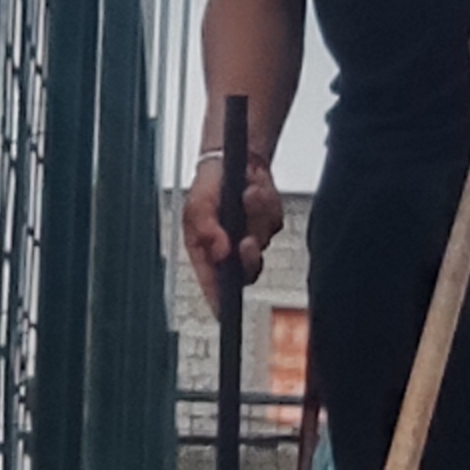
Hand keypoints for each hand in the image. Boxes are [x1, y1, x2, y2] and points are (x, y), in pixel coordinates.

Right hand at [181, 152, 283, 306]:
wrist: (234, 158)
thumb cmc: (209, 186)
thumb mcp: (197, 203)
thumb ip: (204, 227)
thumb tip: (220, 252)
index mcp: (207, 252)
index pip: (214, 285)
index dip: (219, 301)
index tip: (224, 311)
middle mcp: (231, 250)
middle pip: (246, 271)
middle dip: (248, 256)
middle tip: (246, 242)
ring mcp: (252, 237)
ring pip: (262, 240)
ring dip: (255, 213)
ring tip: (247, 190)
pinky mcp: (269, 224)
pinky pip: (273, 219)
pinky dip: (265, 202)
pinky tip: (254, 186)